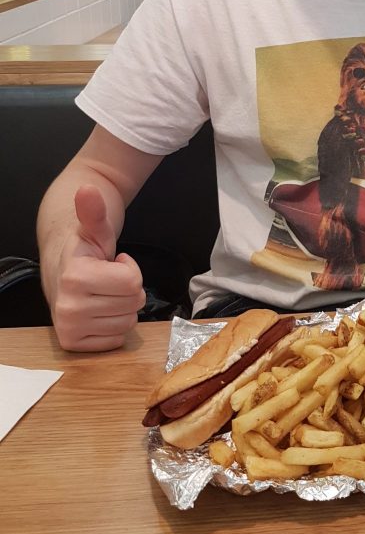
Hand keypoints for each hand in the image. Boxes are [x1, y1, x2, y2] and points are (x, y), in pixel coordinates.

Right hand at [50, 185, 144, 351]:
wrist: (61, 270)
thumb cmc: (84, 251)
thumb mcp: (95, 229)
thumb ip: (95, 212)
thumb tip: (88, 189)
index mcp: (75, 277)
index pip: (132, 282)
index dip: (130, 269)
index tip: (113, 262)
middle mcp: (68, 307)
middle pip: (134, 303)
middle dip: (128, 289)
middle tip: (108, 280)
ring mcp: (69, 328)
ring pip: (128, 323)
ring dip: (122, 307)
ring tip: (103, 293)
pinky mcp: (73, 344)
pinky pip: (117, 340)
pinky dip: (114, 326)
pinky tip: (99, 311)